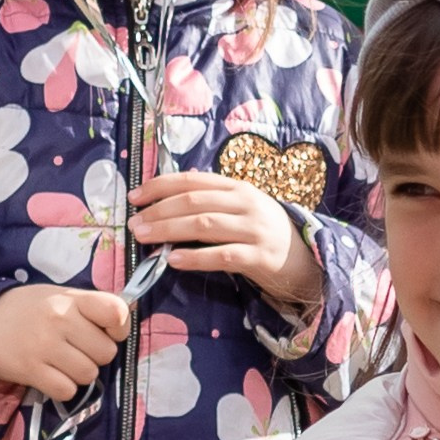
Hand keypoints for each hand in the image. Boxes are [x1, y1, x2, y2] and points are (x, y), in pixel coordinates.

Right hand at [0, 283, 128, 399]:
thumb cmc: (29, 310)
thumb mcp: (60, 297)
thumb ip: (91, 308)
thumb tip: (124, 321)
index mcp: (71, 299)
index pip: (116, 312)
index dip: (119, 327)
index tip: (107, 331)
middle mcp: (60, 320)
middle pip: (106, 352)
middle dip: (96, 355)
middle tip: (77, 349)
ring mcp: (45, 346)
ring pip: (88, 374)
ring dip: (80, 373)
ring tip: (63, 362)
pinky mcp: (31, 370)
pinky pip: (67, 390)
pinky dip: (63, 387)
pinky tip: (51, 374)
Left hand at [130, 170, 322, 306]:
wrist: (306, 259)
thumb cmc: (264, 233)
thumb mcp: (242, 209)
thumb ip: (212, 201)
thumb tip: (168, 197)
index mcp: (237, 188)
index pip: (192, 180)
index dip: (160, 186)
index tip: (134, 198)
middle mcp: (246, 204)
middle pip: (194, 201)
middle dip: (159, 211)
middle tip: (133, 224)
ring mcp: (255, 229)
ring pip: (204, 225)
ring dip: (169, 231)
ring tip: (144, 238)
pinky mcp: (260, 257)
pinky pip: (223, 256)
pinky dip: (195, 257)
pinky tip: (173, 260)